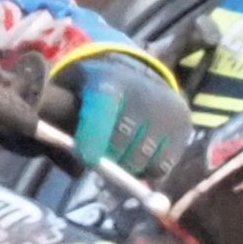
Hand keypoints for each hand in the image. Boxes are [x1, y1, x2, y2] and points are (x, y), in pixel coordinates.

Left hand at [46, 47, 187, 180]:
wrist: (133, 74)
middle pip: (120, 145)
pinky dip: (145, 169)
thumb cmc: (92, 91)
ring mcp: (167, 110)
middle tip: (97, 151)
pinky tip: (138, 151)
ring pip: (140, 161)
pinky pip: (160, 167)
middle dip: (105, 156)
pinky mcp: (183, 127)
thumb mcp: (67, 94)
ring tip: (119, 148)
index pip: (101, 109)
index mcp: (107, 80)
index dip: (94, 136)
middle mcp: (143, 93)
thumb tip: (74, 165)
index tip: (87, 158)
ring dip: (124, 165)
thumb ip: (59, 124)